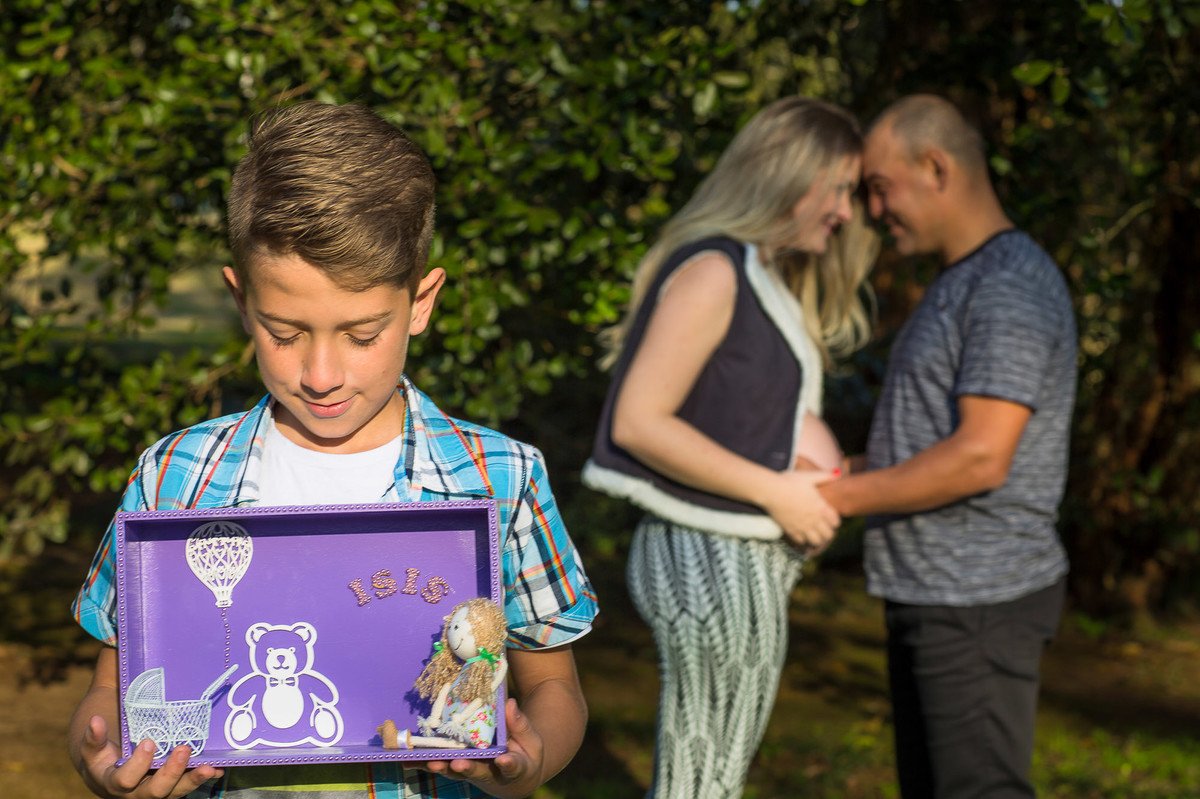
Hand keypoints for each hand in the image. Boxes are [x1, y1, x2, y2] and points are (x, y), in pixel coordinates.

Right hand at [78, 715, 221, 798]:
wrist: (109, 775)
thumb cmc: (102, 758)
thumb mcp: (93, 749)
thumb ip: (93, 737)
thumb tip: (95, 720)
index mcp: (115, 784)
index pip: (125, 779)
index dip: (138, 764)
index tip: (149, 742)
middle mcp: (136, 794)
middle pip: (156, 791)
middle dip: (171, 772)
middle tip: (184, 750)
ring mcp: (157, 792)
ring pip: (176, 792)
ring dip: (193, 780)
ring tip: (210, 768)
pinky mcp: (171, 788)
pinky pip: (188, 786)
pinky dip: (203, 779)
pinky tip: (218, 770)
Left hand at [414, 698, 543, 798]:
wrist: (515, 778)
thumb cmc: (526, 755)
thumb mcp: (532, 740)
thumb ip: (520, 724)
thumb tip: (510, 703)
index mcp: (515, 768)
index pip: (512, 766)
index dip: (508, 764)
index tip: (504, 760)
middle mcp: (491, 774)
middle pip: (478, 773)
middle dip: (466, 768)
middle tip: (458, 764)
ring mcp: (472, 773)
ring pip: (456, 772)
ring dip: (443, 768)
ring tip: (431, 762)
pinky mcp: (458, 770)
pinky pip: (442, 767)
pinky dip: (426, 766)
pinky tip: (408, 763)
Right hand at [763, 469, 841, 552]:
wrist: (772, 491)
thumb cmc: (790, 482)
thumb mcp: (809, 476)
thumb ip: (825, 476)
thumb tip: (838, 474)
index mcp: (821, 508)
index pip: (836, 523)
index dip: (834, 522)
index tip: (830, 519)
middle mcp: (814, 520)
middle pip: (828, 535)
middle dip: (828, 532)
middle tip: (823, 528)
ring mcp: (803, 527)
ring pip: (816, 542)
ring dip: (816, 539)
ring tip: (813, 533)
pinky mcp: (791, 531)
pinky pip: (801, 542)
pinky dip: (802, 540)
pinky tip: (800, 533)